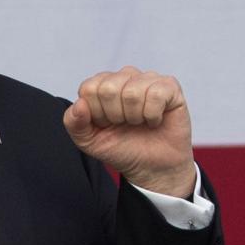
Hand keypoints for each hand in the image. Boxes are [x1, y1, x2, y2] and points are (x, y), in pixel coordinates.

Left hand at [63, 66, 195, 198]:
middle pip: (109, 88)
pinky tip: (155, 120)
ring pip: (132, 92)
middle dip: (115, 116)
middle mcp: (125, 77)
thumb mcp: (89, 141)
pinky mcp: (170, 87)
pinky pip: (156, 94)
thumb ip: (74, 123)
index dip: (97, 113)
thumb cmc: (122, 149)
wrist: (152, 168)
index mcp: (102, 85)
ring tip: (140, 123)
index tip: (107, 124)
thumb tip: (80, 104)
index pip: (89, 89)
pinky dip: (153, 115)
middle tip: (125, 124)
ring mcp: (148, 79)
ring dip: (135, 117)